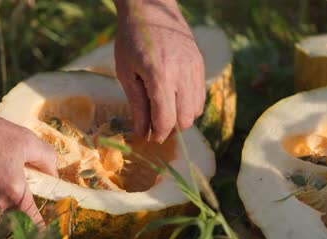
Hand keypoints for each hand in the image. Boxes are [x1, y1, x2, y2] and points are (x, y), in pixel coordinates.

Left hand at [114, 0, 204, 142]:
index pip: (166, 119)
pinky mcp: (200, 64)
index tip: (150, 138)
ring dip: (181, 118)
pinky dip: (189, 105)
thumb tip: (143, 132)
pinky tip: (174, 99)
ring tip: (164, 112)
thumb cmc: (131, 40)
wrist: (151, 9)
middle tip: (155, 127)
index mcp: (159, 75)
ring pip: (196, 110)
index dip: (158, 134)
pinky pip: (201, 95)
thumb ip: (137, 105)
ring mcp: (195, 68)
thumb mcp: (126, 73)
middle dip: (171, 129)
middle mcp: (182, 73)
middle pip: (186, 119)